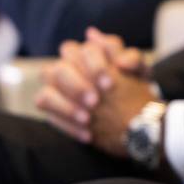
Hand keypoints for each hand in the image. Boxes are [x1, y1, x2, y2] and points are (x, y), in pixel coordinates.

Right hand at [35, 28, 150, 148]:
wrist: (132, 111)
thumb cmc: (133, 84)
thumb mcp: (140, 73)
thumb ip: (132, 59)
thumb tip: (120, 60)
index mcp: (93, 51)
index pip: (88, 50)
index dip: (96, 65)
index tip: (109, 85)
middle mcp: (70, 61)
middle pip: (61, 66)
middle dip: (77, 85)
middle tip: (94, 102)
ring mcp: (57, 79)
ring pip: (48, 79)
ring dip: (65, 102)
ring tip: (87, 119)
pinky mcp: (49, 99)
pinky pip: (43, 102)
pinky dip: (64, 120)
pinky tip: (87, 133)